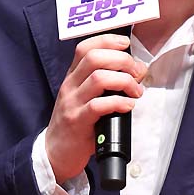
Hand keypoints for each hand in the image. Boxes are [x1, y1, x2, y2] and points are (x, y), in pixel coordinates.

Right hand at [45, 33, 145, 183]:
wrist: (55, 153)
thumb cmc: (76, 123)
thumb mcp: (84, 96)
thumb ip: (103, 82)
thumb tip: (134, 71)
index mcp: (72, 76)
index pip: (85, 48)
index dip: (107, 40)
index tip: (126, 44)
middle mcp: (70, 85)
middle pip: (95, 58)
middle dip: (122, 60)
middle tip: (138, 72)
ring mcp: (72, 103)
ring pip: (98, 78)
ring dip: (124, 81)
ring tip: (136, 91)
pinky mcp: (77, 122)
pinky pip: (98, 106)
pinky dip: (119, 102)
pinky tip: (128, 105)